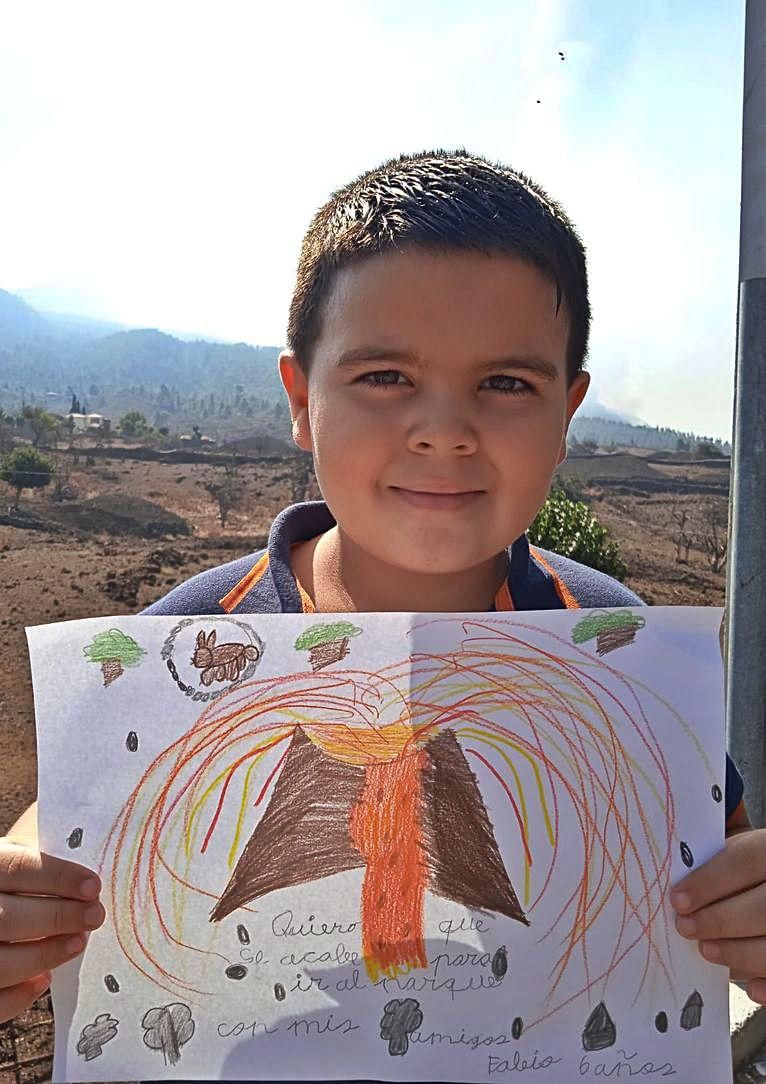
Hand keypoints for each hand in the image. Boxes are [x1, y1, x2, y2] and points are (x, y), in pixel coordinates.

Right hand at [0, 835, 104, 1023]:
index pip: (18, 868)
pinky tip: (43, 979)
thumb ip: (45, 862)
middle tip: (95, 916)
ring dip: (43, 955)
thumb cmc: (10, 878)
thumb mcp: (19, 852)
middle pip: (7, 917)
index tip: (93, 886)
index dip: (58, 877)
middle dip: (57, 918)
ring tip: (78, 943)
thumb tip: (89, 879)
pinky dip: (18, 996)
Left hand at [671, 827, 765, 1004]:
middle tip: (685, 928)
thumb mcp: (741, 848)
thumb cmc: (752, 866)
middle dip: (718, 921)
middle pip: (761, 909)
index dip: (708, 882)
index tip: (678, 900)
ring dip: (738, 952)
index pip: (744, 861)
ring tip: (706, 950)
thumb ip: (716, 859)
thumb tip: (678, 882)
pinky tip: (751, 988)